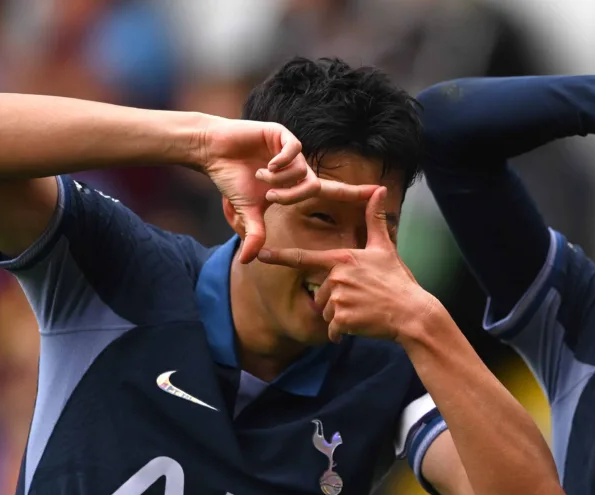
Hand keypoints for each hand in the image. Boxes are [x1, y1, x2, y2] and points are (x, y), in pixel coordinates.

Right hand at [198, 117, 379, 263]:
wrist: (214, 153)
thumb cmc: (233, 179)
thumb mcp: (247, 210)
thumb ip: (254, 233)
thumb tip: (248, 260)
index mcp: (298, 182)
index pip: (333, 190)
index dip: (356, 193)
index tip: (380, 192)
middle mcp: (300, 166)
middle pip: (315, 186)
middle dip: (294, 196)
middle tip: (271, 196)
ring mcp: (292, 150)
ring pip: (302, 171)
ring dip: (279, 179)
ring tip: (260, 176)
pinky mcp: (282, 134)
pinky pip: (293, 151)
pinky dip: (281, 162)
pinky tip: (267, 165)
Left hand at [256, 187, 437, 342]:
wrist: (411, 313)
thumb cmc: (398, 281)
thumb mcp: (385, 248)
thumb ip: (375, 220)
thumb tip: (380, 190)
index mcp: (343, 259)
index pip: (304, 258)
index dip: (280, 257)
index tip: (261, 255)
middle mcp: (337, 277)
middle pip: (320, 293)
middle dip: (335, 301)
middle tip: (361, 300)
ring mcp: (339, 298)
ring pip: (325, 312)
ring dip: (339, 317)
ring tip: (363, 311)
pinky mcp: (342, 319)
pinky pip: (332, 329)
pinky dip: (342, 332)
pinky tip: (361, 325)